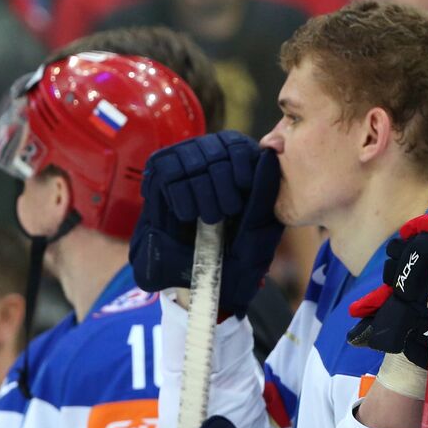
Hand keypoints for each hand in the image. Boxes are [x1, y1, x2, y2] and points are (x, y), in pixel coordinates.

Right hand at [130, 132, 283, 317]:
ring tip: (208, 218)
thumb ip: (265, 191)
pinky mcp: (160, 178)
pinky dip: (179, 194)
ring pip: (190, 157)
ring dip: (201, 190)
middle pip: (215, 148)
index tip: (243, 192)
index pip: (238, 145)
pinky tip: (188, 216)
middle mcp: (213, 161)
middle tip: (222, 214)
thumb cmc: (239, 257)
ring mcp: (185, 167)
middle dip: (221, 182)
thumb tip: (267, 154)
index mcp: (243, 171)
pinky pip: (166, 171)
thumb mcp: (261, 226)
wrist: (203, 282)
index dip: (242, 164)